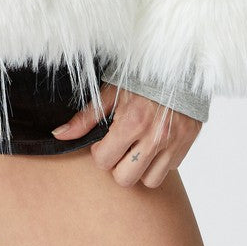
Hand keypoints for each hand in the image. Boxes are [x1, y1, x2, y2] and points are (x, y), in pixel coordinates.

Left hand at [50, 79, 201, 188]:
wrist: (176, 64)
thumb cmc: (140, 77)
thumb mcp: (110, 92)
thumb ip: (85, 118)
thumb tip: (59, 135)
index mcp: (132, 122)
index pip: (104, 161)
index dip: (100, 152)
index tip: (105, 140)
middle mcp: (155, 136)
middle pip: (125, 179)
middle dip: (118, 166)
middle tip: (121, 147)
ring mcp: (174, 142)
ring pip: (149, 181)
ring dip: (141, 168)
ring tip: (138, 147)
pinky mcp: (187, 143)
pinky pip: (170, 169)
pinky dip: (160, 161)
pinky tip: (155, 142)